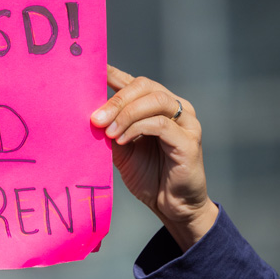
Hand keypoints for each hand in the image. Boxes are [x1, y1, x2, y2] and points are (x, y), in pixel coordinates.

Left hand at [91, 65, 217, 250]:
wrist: (173, 207)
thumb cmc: (149, 177)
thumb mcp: (122, 150)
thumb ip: (110, 130)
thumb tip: (90, 114)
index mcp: (158, 106)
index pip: (135, 82)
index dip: (113, 74)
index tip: (91, 71)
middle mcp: (176, 108)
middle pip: (144, 86)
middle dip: (116, 100)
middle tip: (95, 118)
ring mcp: (186, 122)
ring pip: (155, 100)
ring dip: (126, 113)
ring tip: (107, 131)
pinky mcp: (190, 141)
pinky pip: (161, 124)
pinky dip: (137, 128)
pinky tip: (121, 140)